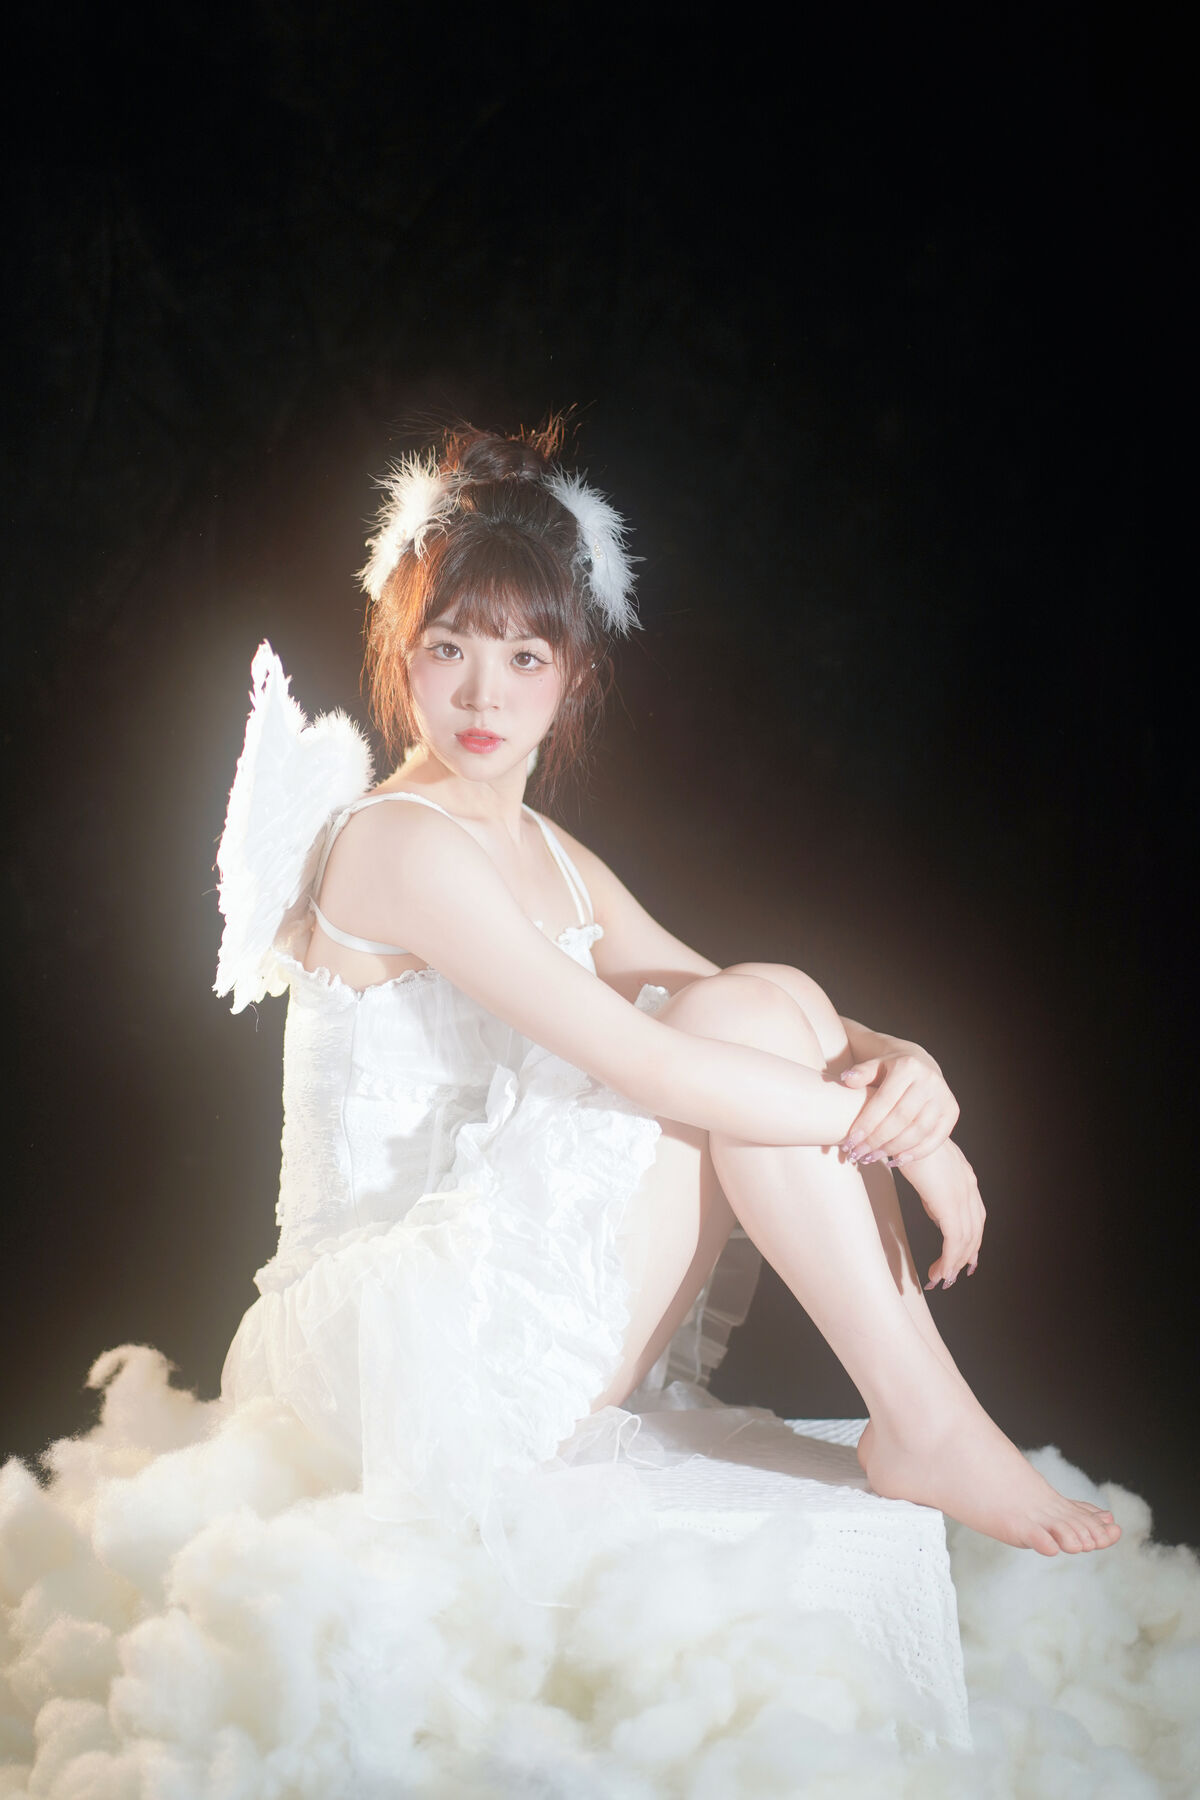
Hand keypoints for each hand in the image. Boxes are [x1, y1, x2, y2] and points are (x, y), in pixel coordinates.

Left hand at [838, 1040, 958, 1165]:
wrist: (921, 1065)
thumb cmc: (890, 1070)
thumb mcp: (875, 1066)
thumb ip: (861, 1073)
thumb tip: (848, 1079)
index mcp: (908, 1066)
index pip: (884, 1101)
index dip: (866, 1124)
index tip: (850, 1142)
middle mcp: (929, 1080)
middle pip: (901, 1119)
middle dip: (877, 1140)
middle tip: (858, 1154)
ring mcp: (943, 1097)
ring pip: (918, 1132)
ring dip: (893, 1149)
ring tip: (872, 1157)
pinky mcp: (952, 1112)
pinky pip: (935, 1139)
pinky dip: (915, 1153)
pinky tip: (895, 1160)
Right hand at [896, 1138, 985, 1288]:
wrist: (898, 1126)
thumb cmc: (903, 1141)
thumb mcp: (923, 1164)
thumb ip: (933, 1187)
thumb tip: (936, 1212)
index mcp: (963, 1175)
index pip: (975, 1214)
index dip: (971, 1238)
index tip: (965, 1257)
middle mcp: (968, 1185)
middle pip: (975, 1229)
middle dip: (965, 1256)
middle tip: (951, 1275)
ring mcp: (961, 1194)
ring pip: (966, 1239)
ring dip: (953, 1263)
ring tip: (940, 1278)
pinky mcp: (949, 1203)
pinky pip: (954, 1240)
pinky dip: (949, 1260)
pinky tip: (939, 1272)